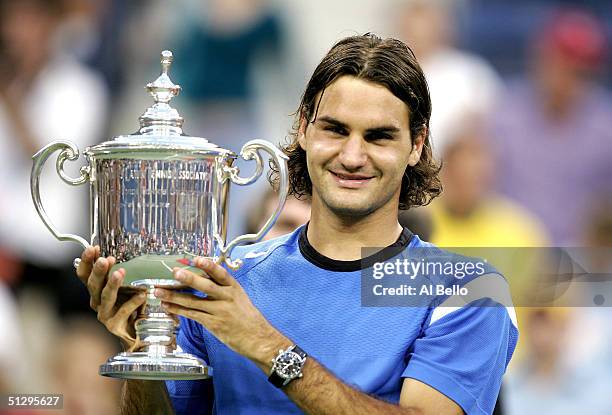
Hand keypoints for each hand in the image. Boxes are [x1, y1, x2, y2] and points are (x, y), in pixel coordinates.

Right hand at [76, 246, 145, 348]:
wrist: (132, 331)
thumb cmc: (124, 305)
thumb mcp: (118, 287)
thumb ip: (112, 273)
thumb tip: (108, 257)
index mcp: (94, 290)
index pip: (84, 275)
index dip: (86, 262)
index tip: (92, 248)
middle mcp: (96, 302)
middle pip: (93, 285)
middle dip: (98, 271)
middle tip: (104, 260)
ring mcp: (104, 314)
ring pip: (106, 297)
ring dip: (112, 284)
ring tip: (120, 272)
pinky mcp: (115, 324)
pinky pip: (124, 311)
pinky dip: (133, 302)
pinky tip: (141, 295)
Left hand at [155, 258, 289, 368]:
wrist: (258, 339)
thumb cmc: (248, 318)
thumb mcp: (240, 298)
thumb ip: (223, 288)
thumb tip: (203, 279)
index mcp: (234, 288)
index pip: (221, 273)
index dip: (209, 266)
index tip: (197, 259)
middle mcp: (227, 298)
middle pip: (205, 286)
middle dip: (188, 279)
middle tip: (174, 272)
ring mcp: (220, 311)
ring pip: (193, 302)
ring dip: (174, 296)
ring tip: (159, 291)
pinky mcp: (213, 324)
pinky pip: (192, 315)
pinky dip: (178, 310)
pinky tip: (168, 306)